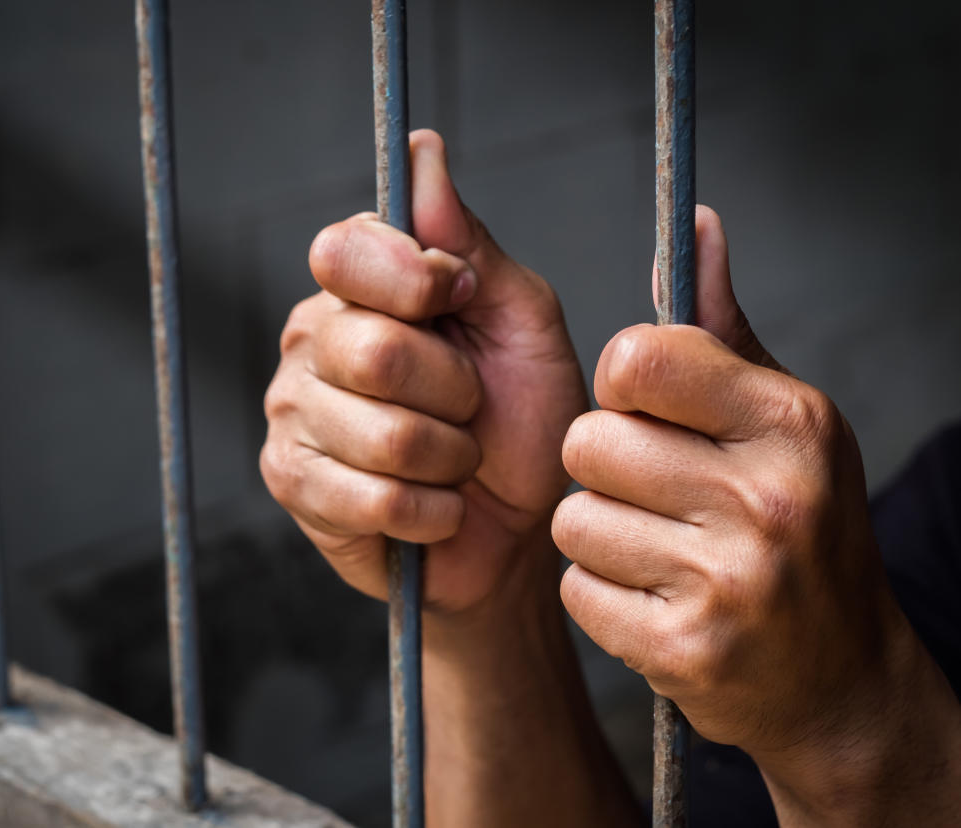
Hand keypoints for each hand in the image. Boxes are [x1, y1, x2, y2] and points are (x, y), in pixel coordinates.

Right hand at [261, 129, 586, 615]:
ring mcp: (292, 414)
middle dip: (454, 391)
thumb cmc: (522, 423)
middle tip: (468, 408)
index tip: (458, 303)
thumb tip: (421, 151)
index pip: (346, 250)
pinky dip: (433, 511)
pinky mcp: (292, 485)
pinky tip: (436, 508)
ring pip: (384, 434)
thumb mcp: (518, 321)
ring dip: (450, 458)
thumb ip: (468, 244)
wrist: (516, 535)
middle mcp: (309, 340)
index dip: (415, 282)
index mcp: (356, 287)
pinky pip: (375, 497)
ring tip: (453, 462)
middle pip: (374, 350)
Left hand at [555, 206, 960, 824]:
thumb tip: (693, 222)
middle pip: (586, 442)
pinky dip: (599, 594)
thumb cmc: (799, 528)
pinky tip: (655, 597)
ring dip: (598, 535)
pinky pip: (575, 588)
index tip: (646, 412)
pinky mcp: (685, 648)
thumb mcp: (781, 420)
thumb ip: (722, 328)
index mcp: (791, 421)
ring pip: (571, 519)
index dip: (620, 386)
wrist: (839, 679)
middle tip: (654, 493)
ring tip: (659, 549)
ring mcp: (730, 579)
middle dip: (602, 467)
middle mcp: (769, 496)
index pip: (636, 360)